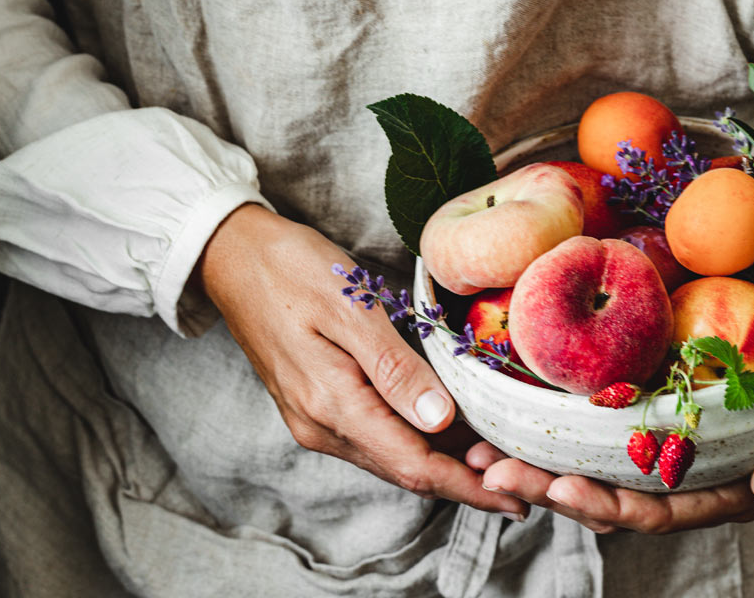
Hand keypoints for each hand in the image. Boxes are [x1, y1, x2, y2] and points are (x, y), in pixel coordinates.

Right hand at [196, 203, 528, 519]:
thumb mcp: (348, 306)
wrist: (231, 256)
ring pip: (392, 457)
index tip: (515, 497)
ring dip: (443, 462)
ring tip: (496, 454)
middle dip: (465, 480)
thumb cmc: (290, 268)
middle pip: (406, 470)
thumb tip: (439, 420)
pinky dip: (416, 440)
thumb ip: (394, 367)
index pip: (414, 465)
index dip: (469, 486)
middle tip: (522, 474)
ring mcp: (315, 420)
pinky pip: (376, 437)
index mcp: (331, 405)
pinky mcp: (315, 406)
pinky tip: (449, 427)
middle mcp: (321, 426)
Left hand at [467, 376, 753, 532]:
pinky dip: (557, 420)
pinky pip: (600, 421)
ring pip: (593, 461)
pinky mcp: (655, 405)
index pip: (653, 510)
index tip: (561, 490)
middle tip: (494, 471)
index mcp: (719, 494)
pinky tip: (516, 408)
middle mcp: (682, 476)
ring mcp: (665, 443)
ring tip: (484, 450)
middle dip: (548, 486)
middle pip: (605, 491)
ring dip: (539, 460)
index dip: (605, 505)